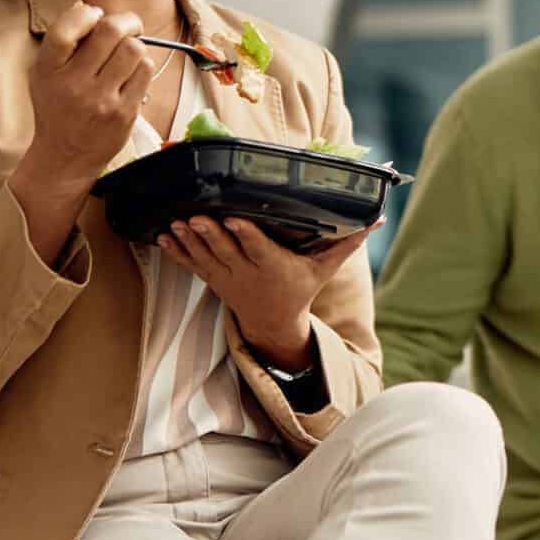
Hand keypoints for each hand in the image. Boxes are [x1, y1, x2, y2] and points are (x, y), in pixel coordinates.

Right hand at [16, 4, 151, 188]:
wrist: (65, 156)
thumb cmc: (57, 108)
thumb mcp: (45, 73)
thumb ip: (62, 42)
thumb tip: (88, 7)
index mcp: (48, 70)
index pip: (64, 30)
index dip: (85, 13)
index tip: (94, 15)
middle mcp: (73, 84)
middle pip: (110, 31)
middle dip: (126, 21)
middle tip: (127, 26)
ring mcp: (101, 100)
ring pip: (134, 49)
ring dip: (135, 45)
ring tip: (127, 54)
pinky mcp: (124, 112)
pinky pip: (145, 71)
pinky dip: (142, 66)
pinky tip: (132, 74)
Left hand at [157, 217, 378, 371]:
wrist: (273, 322)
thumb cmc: (301, 288)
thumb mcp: (325, 268)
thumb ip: (346, 243)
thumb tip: (377, 218)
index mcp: (275, 267)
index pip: (259, 249)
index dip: (246, 235)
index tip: (234, 219)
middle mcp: (248, 274)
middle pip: (227, 251)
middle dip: (210, 234)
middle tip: (195, 216)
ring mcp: (227, 278)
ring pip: (205, 257)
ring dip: (189, 241)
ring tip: (175, 222)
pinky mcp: (212, 279)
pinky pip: (192, 265)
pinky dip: (177, 252)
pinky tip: (162, 236)